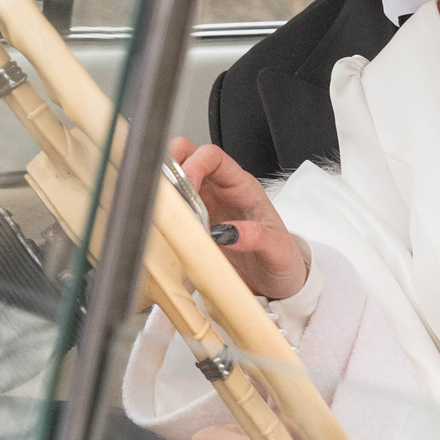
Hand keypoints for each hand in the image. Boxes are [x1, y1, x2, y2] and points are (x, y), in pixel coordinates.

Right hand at [171, 137, 308, 297]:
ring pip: (173, 180)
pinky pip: (170, 211)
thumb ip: (257, 237)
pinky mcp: (191, 226)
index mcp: (241, 187)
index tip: (188, 184)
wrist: (276, 283)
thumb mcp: (277, 249)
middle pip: (187, 156)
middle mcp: (218, 192)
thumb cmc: (280, 259)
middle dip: (170, 163)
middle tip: (164, 187)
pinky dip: (161, 213)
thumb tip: (230, 232)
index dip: (196, 163)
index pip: (213, 157)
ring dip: (162, 188)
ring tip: (159, 208)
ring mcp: (202, 207)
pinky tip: (161, 226)